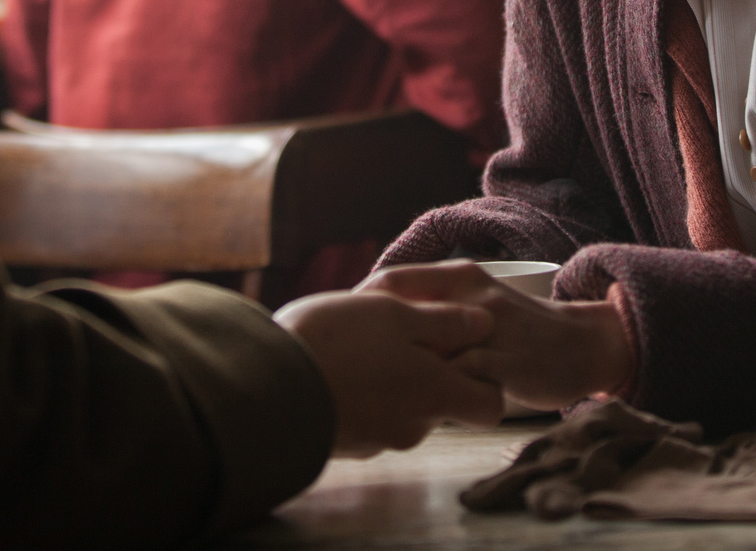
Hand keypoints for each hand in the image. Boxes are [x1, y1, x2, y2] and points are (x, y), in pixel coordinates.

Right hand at [274, 289, 503, 457]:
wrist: (264, 387)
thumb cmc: (335, 341)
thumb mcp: (394, 312)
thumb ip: (444, 320)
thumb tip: (484, 324)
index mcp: (435, 392)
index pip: (490, 405)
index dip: (484, 376)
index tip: (460, 345)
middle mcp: (413, 425)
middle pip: (443, 401)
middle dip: (428, 368)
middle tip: (394, 329)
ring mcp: (378, 439)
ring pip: (403, 406)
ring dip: (391, 377)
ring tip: (357, 341)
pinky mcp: (347, 443)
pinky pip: (370, 415)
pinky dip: (363, 392)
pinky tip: (337, 364)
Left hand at [359, 261, 635, 411]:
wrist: (581, 345)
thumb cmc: (516, 330)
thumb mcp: (472, 303)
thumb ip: (431, 306)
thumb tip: (368, 324)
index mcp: (458, 276)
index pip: (390, 280)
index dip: (357, 308)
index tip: (337, 335)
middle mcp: (470, 296)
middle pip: (399, 313)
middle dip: (369, 344)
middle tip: (348, 371)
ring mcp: (489, 330)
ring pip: (426, 350)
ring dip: (399, 375)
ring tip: (376, 398)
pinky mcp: (505, 363)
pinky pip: (459, 382)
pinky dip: (434, 398)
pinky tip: (419, 414)